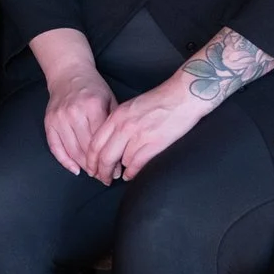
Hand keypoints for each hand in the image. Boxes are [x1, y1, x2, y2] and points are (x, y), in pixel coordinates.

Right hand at [42, 64, 114, 177]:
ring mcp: (59, 117)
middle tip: (106, 178)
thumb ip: (114, 123)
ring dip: (84, 166)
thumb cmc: (93, 88)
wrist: (69, 73)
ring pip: (72, 151)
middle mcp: (74, 113)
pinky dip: (65, 161)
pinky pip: (55, 147)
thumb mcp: (110, 100)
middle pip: (87, 149)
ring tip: (94, 174)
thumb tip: (122, 151)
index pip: (102, 141)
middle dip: (98, 167)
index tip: (117, 172)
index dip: (110, 159)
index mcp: (93, 106)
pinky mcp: (49, 121)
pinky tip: (75, 169)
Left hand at [88, 78, 209, 183]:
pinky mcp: (154, 143)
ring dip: (117, 172)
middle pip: (104, 156)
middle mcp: (124, 126)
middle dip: (100, 171)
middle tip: (101, 179)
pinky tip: (130, 176)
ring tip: (116, 177)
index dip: (90, 159)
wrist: (183, 95)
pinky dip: (131, 173)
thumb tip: (111, 140)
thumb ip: (119, 121)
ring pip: (119, 162)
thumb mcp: (132, 106)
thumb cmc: (161, 99)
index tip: (91, 167)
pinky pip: (136, 164)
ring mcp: (138, 135)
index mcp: (117, 115)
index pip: (95, 142)